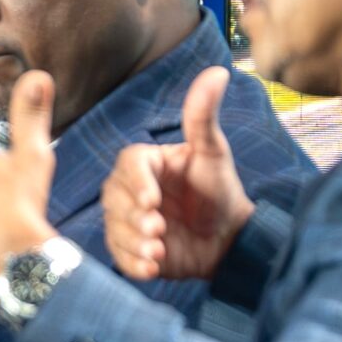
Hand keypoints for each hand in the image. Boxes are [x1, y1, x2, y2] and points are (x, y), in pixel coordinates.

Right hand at [102, 65, 253, 281]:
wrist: (227, 238)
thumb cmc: (219, 191)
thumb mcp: (213, 153)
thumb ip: (204, 116)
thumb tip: (219, 72)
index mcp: (145, 163)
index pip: (129, 165)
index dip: (137, 183)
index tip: (153, 201)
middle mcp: (129, 190)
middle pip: (114, 199)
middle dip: (133, 217)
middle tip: (158, 229)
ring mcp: (126, 220)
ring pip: (114, 228)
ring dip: (133, 243)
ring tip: (158, 251)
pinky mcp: (129, 249)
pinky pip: (119, 257)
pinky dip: (133, 264)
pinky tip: (152, 269)